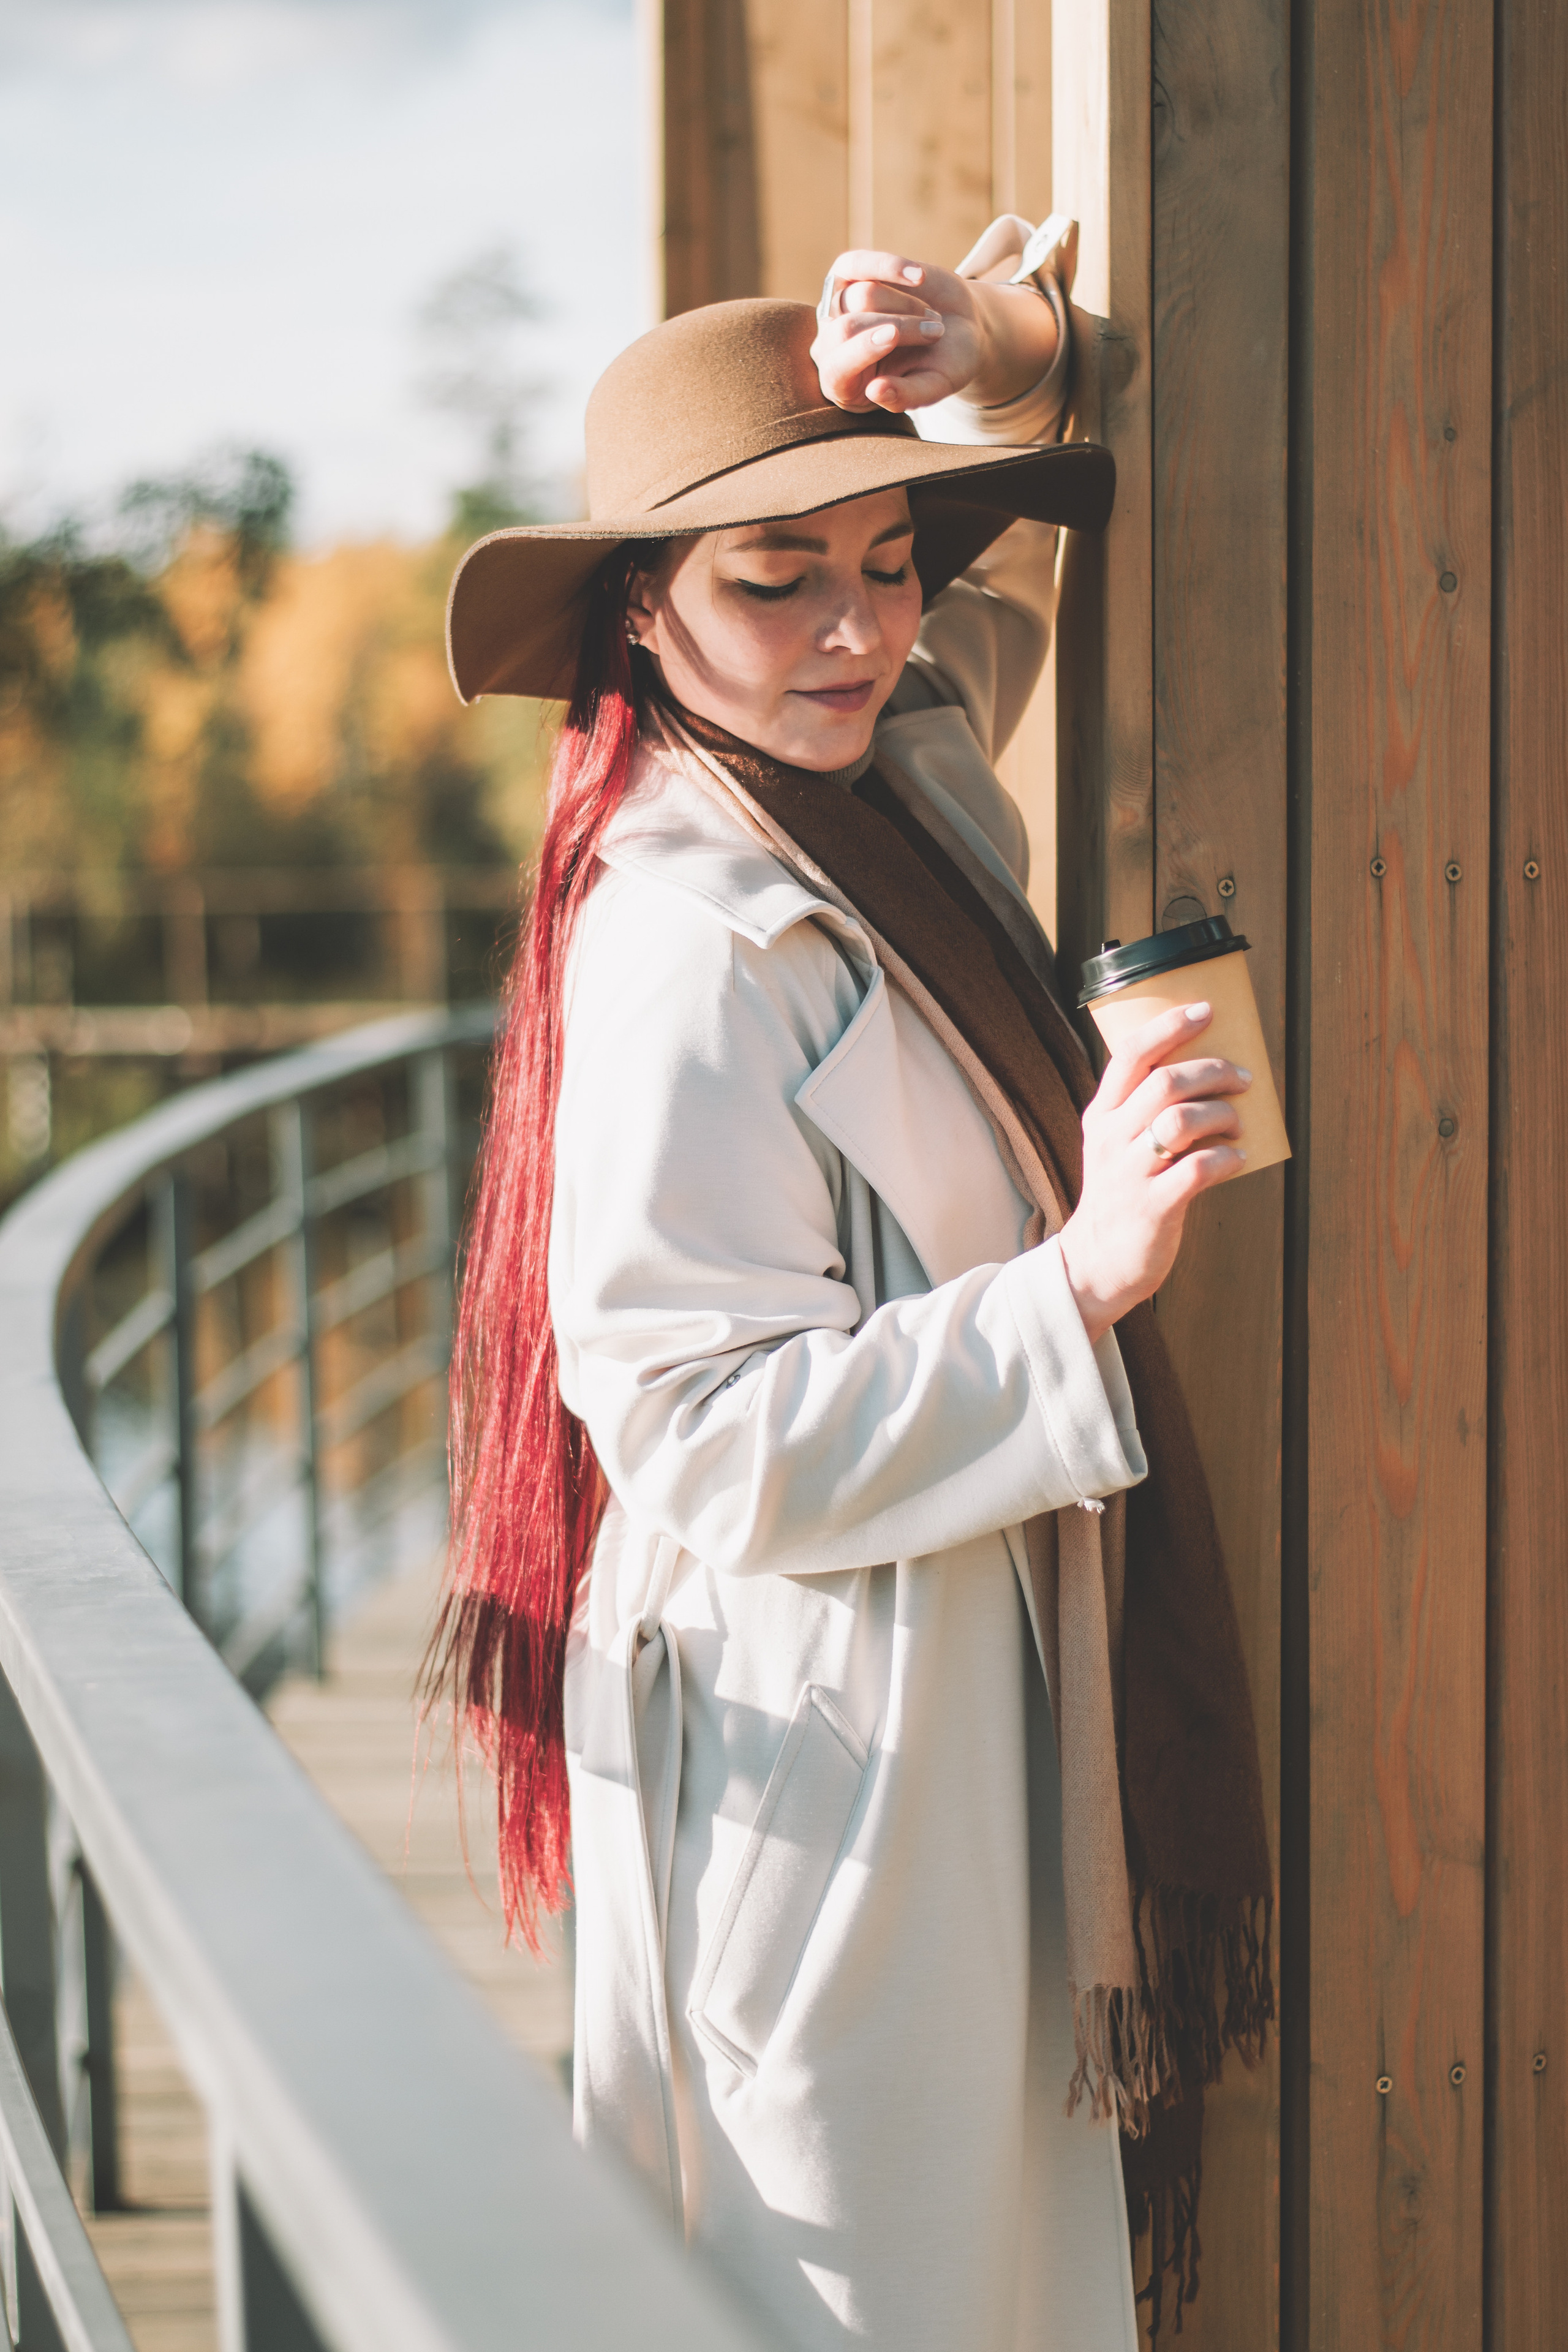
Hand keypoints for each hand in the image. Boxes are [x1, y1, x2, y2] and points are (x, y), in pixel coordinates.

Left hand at [811, 250, 1059, 415]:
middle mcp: (831, 348)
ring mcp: (837, 310)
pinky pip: (857, 264)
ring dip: (906, 305)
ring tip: (930, 317)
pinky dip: (890, 266)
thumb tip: (875, 391)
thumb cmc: (945, 364)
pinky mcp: (848, 275)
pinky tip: (918, 277)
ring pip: (862, 296)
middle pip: (850, 327)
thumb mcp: (935, 385)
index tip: (894, 336)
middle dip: (899, 327)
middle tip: (935, 333)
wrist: (960, 326)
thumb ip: (907, 396)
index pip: (836, 369)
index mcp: (843, 386)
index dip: (864, 350)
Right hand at [1057, 1003, 1249, 1344]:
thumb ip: (1144, 1113)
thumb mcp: (1115, 1147)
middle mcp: (1111, 1139)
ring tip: (1239, 1122)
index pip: (1130, 1055)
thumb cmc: (1120, 1197)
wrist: (1095, 1265)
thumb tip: (1207, 1077)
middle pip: (1165, 1082)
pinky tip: (1237, 1157)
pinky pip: (1198, 1169)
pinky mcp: (1153, 1208)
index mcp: (1101, 1116)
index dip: (1170, 1026)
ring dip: (1223, 1113)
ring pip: (1182, 1121)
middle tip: (1243, 1077)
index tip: (1205, 1010)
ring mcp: (1130, 1174)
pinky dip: (1227, 1157)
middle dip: (1213, 1071)